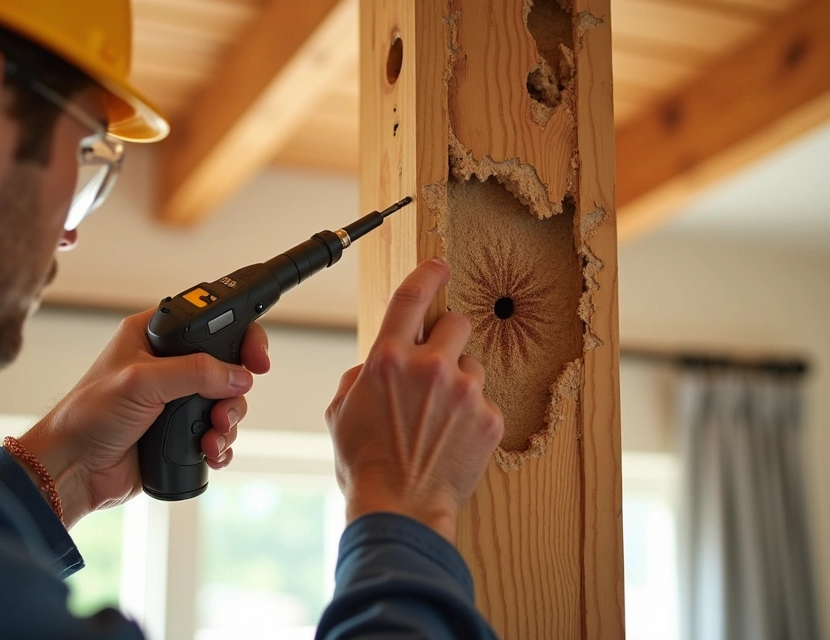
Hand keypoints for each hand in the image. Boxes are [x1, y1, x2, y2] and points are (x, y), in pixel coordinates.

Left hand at [17, 309, 270, 526]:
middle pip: (227, 367)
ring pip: (227, 404)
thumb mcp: (141, 383)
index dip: (240, 336)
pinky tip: (209, 453)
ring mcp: (176, 400)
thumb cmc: (87, 417)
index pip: (211, 322)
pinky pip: (217, 434)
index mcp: (154, 337)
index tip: (256, 359)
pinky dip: (220, 445)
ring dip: (227, 424)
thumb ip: (193, 372)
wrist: (74, 469)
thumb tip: (237, 375)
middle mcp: (168, 365)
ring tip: (210, 438)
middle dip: (234, 392)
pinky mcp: (179, 432)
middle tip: (225, 409)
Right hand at [326, 259, 503, 543]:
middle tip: (437, 364)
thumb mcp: (340, 413)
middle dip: (447, 339)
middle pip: (456, 323)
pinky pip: (485, 402)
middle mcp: (430, 367)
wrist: (400, 509)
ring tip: (439, 418)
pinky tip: (451, 438)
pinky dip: (472, 416)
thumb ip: (358, 376)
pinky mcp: (489, 418)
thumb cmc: (364, 464)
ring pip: (472, 366)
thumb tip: (373, 365)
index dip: (427, 274)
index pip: (411, 297)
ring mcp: (464, 392)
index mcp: (387, 359)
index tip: (439, 266)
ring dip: (460, 382)